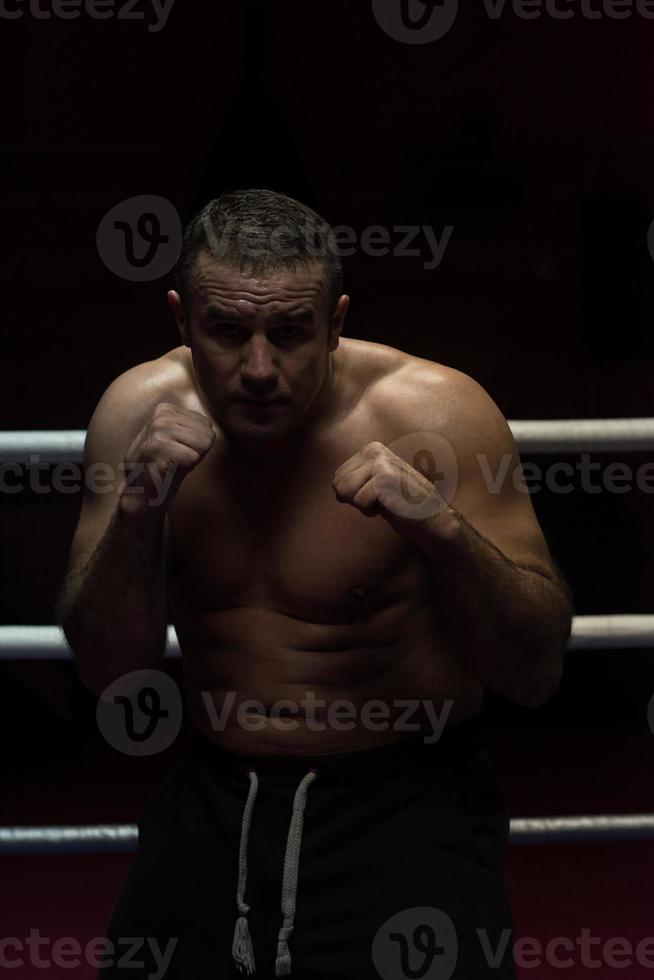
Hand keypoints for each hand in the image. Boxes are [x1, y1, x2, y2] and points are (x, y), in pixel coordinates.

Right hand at [120, 402, 214, 512]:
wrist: (140, 490)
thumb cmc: (164, 466)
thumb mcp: (180, 439)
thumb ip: (195, 429)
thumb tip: (211, 431)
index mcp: (166, 410)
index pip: (207, 425)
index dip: (196, 443)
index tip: (177, 451)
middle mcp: (161, 416)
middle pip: (208, 434)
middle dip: (197, 451)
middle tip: (176, 460)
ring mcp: (158, 430)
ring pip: (203, 444)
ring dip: (190, 460)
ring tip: (172, 463)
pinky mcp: (156, 447)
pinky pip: (192, 457)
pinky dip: (183, 468)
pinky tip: (167, 469)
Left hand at [332, 441, 452, 537]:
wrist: (430, 517)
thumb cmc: (401, 503)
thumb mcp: (374, 484)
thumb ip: (355, 479)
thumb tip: (334, 486)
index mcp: (371, 449)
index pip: (338, 477)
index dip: (353, 494)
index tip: (375, 495)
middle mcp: (375, 451)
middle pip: (338, 483)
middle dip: (355, 499)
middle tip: (380, 499)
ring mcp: (380, 463)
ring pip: (345, 491)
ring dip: (363, 505)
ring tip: (384, 501)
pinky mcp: (384, 478)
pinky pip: (359, 501)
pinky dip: (371, 510)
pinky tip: (389, 505)